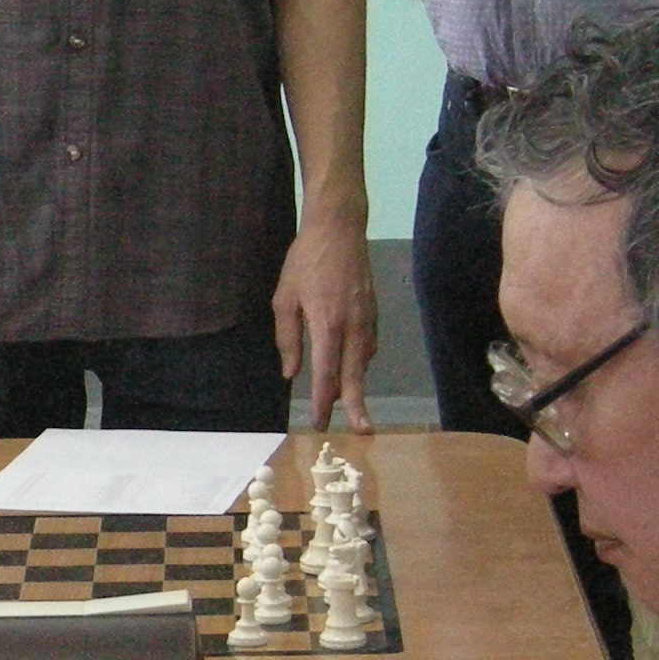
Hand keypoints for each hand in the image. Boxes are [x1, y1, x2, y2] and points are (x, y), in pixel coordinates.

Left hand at [270, 217, 376, 434]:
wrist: (339, 228)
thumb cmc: (306, 261)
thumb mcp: (285, 298)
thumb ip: (288, 338)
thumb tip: (291, 373)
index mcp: (328, 325)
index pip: (326, 374)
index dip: (323, 402)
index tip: (319, 422)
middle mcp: (352, 327)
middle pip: (355, 376)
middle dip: (356, 406)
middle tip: (360, 431)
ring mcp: (367, 320)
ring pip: (363, 362)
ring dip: (356, 384)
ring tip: (348, 405)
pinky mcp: (373, 312)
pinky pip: (367, 347)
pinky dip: (359, 363)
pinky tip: (350, 369)